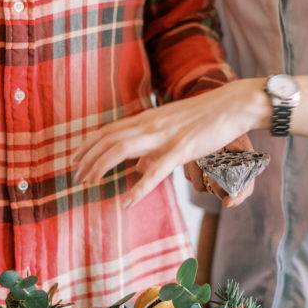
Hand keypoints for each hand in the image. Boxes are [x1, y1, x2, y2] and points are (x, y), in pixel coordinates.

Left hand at [71, 79, 270, 207]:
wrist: (233, 104)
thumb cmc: (206, 118)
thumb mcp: (174, 130)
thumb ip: (153, 147)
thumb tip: (138, 167)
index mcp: (148, 118)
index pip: (109, 130)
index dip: (88, 145)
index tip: (74, 159)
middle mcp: (151, 124)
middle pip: (108, 139)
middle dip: (87, 158)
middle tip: (75, 177)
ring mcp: (165, 136)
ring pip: (122, 149)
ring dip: (101, 167)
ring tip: (88, 184)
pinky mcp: (182, 149)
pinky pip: (155, 171)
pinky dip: (138, 188)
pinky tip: (126, 202)